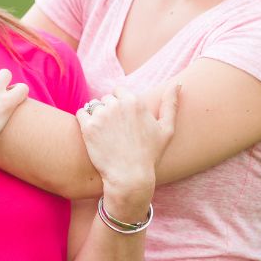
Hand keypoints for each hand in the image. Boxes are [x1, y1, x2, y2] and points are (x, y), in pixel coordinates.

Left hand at [77, 84, 177, 221]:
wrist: (129, 177)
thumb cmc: (149, 154)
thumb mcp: (166, 129)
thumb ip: (171, 104)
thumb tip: (178, 83)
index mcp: (134, 101)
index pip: (119, 91)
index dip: (121, 105)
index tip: (124, 121)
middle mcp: (117, 105)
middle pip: (106, 99)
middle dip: (110, 111)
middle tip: (116, 131)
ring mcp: (101, 115)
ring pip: (94, 106)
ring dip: (97, 117)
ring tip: (106, 135)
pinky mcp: (87, 127)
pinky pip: (81, 113)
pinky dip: (84, 121)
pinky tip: (94, 134)